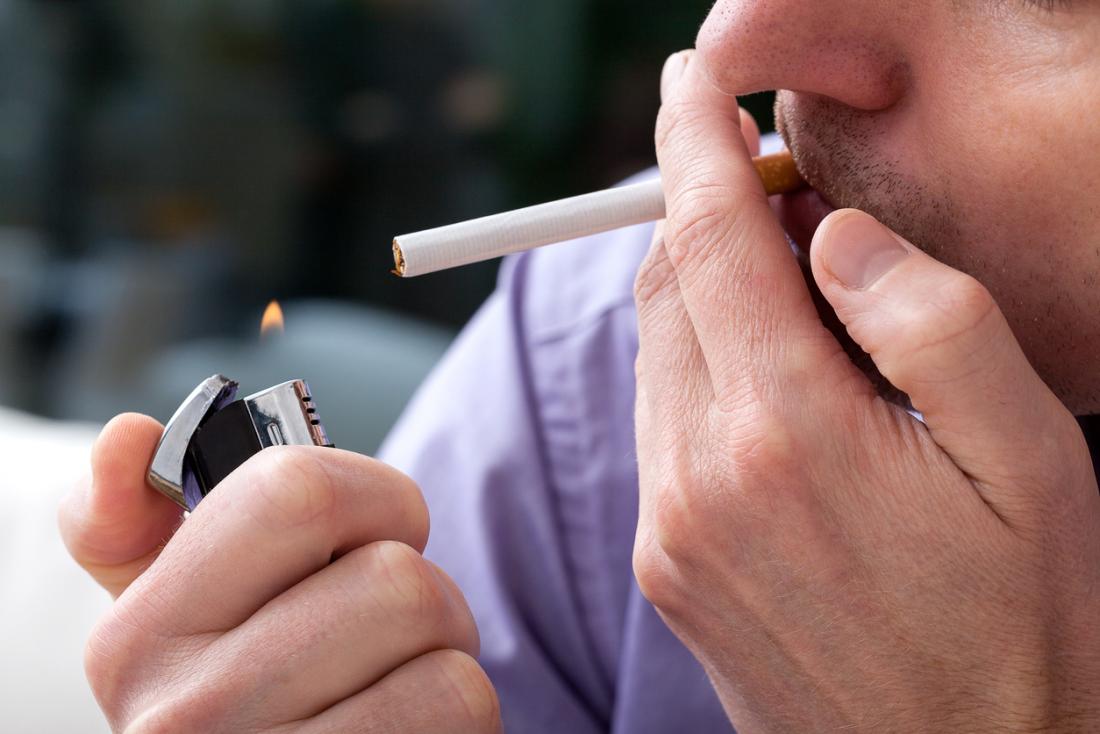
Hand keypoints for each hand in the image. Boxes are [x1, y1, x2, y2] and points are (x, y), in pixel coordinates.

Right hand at [59, 414, 500, 732]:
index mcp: (136, 639)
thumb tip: (127, 435)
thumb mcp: (171, 620)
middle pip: (393, 575)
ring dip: (448, 653)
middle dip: (426, 592)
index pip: (297, 491)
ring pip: (439, 640)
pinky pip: (461, 702)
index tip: (382, 529)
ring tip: (401, 687)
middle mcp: (184, 714)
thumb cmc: (244, 702)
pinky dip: (461, 712)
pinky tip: (410, 730)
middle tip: (394, 633)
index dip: (377, 495)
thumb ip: (134, 525)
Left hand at [633, 51, 1099, 731]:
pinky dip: (699, 369)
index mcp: (786, 431)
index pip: (709, 238)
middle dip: (703, 213)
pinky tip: (768, 383)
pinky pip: (660, 424)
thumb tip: (830, 234)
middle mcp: (699, 478)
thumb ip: (930, 317)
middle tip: (772, 187)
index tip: (690, 83)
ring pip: (658, 353)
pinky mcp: (665, 566)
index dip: (693, 143)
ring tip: (791, 291)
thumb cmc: (1021, 620)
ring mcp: (669, 529)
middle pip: (668, 288)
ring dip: (705, 294)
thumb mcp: (1027, 454)